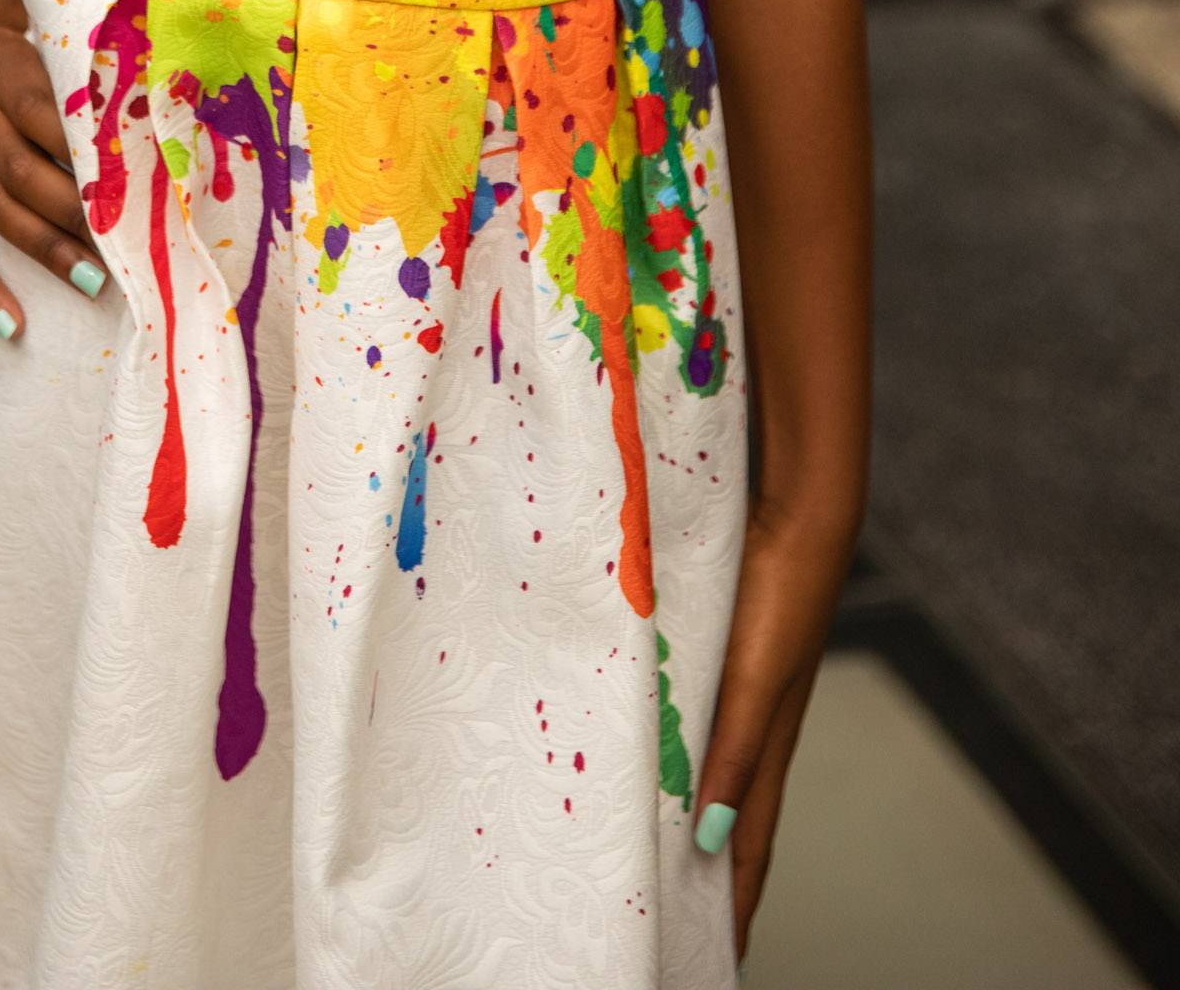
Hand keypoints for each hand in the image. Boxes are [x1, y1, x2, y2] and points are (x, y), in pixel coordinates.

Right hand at [0, 0, 105, 339]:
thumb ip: (27, 20)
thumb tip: (81, 32)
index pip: (58, 113)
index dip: (99, 149)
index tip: (141, 177)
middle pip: (37, 170)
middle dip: (86, 212)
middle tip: (132, 246)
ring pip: (2, 211)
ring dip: (49, 251)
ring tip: (94, 286)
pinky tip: (9, 322)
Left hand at [693, 499, 857, 963]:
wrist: (799, 513)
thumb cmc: (783, 595)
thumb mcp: (755, 682)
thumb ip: (736, 753)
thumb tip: (716, 841)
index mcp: (770, 743)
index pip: (751, 845)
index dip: (739, 903)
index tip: (724, 956)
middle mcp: (759, 724)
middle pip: (736, 818)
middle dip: (715, 875)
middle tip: (683, 920)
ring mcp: (744, 688)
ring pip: (717, 770)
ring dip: (695, 814)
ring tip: (661, 850)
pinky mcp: (728, 652)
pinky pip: (704, 722)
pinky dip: (685, 752)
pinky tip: (658, 747)